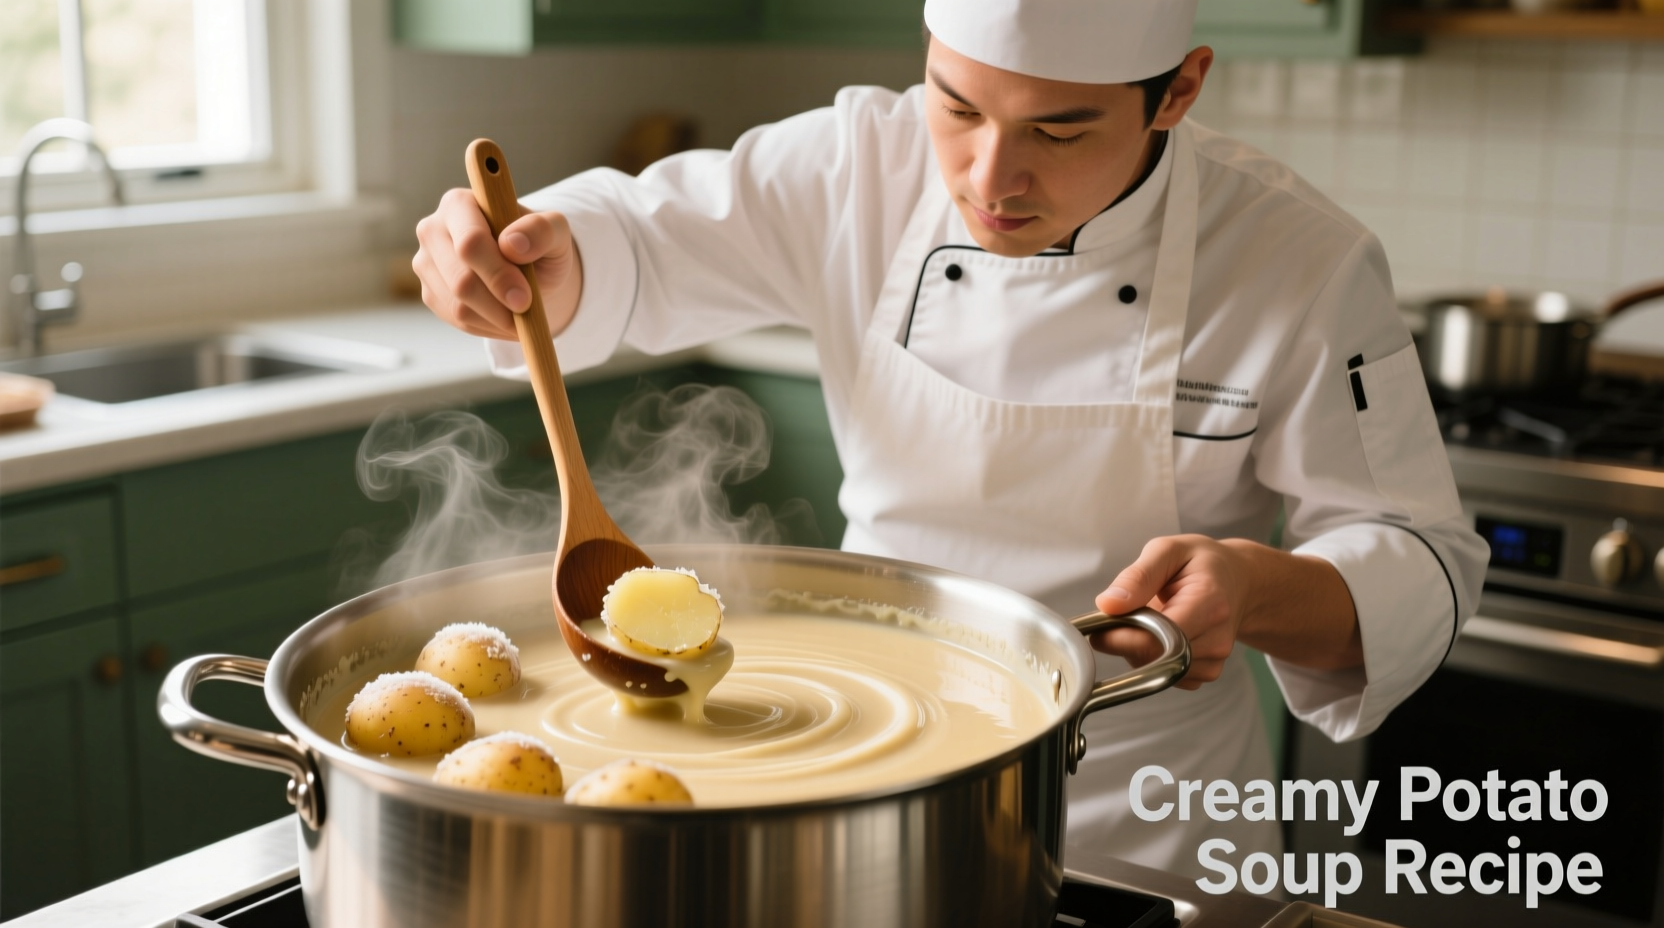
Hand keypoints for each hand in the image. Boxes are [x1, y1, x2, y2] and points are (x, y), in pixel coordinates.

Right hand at [413, 188, 581, 339]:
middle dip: (498, 303)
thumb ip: (541, 230)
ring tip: (521, 314)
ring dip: (496, 318)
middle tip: (526, 311)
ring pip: (457, 305)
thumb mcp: (555, 232)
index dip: (497, 274)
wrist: (528, 270)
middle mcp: (433, 229)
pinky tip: (505, 316)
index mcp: (459, 204)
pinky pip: (456, 320)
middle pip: (460, 279)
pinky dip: (487, 326)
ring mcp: (426, 263)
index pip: (470, 243)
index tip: (524, 297)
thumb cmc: (540, 246)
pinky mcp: (430, 292)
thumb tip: (512, 244)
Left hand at [1092, 534, 1248, 690]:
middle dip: (1125, 640)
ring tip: (1147, 618)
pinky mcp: (1206, 673)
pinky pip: (1164, 675)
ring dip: (1137, 648)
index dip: (1121, 636)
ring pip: (1154, 669)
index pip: (1159, 636)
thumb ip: (1137, 576)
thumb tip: (1108, 605)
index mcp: (1209, 602)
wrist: (1238, 581)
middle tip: (1118, 616)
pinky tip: (1160, 634)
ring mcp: (1214, 660)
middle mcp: (1217, 638)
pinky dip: (1151, 657)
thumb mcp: (1167, 551)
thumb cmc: (1202, 563)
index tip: (1098, 625)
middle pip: (1153, 657)